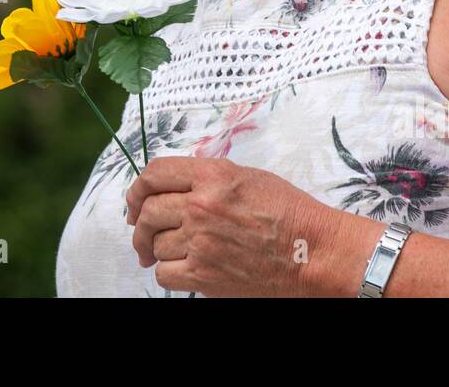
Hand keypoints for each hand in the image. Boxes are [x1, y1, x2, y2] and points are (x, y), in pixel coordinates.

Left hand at [125, 156, 356, 295]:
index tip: (135, 200)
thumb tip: (173, 186)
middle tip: (142, 232)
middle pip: (147, 211)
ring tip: (177, 249)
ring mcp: (201, 242)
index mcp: (212, 176)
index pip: (154, 173)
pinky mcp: (204, 275)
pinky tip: (182, 268)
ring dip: (159, 248)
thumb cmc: (288, 213)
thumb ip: (208, 177)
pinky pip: (164, 274)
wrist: (313, 253)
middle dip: (140, 223)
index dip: (138, 187)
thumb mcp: (248, 177)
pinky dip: (168, 272)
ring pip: (154, 244)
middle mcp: (201, 206)